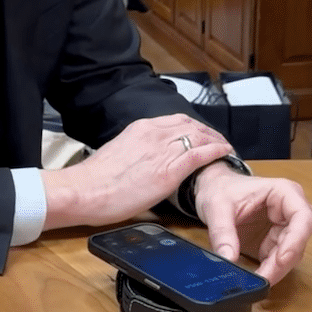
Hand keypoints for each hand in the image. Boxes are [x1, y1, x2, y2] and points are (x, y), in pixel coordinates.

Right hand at [40, 114, 232, 229]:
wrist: (85, 191)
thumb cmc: (95, 181)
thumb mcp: (119, 154)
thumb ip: (136, 152)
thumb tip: (144, 162)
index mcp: (140, 128)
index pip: (175, 120)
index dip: (193, 127)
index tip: (201, 133)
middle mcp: (154, 133)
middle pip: (191, 125)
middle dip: (208, 132)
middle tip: (219, 140)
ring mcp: (163, 150)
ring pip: (199, 137)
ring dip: (216, 141)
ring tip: (226, 147)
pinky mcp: (170, 169)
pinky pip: (201, 154)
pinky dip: (216, 151)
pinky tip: (225, 153)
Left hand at [193, 162, 311, 283]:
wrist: (215, 190)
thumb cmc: (222, 188)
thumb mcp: (216, 207)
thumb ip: (222, 232)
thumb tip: (228, 259)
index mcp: (284, 192)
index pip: (303, 216)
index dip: (296, 240)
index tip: (281, 259)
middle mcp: (290, 209)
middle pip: (298, 240)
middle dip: (282, 262)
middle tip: (264, 278)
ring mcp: (285, 227)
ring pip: (291, 255)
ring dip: (275, 269)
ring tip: (256, 279)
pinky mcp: (276, 242)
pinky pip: (278, 261)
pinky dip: (269, 271)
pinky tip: (255, 276)